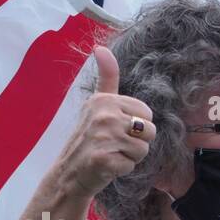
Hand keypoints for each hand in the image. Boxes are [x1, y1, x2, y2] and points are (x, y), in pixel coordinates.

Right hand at [54, 45, 155, 200]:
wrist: (70, 172)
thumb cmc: (89, 138)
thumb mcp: (97, 104)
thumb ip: (107, 77)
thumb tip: (101, 47)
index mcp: (105, 100)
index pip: (147, 113)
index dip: (137, 126)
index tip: (117, 129)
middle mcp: (104, 115)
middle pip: (149, 130)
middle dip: (137, 142)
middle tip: (115, 145)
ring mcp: (103, 137)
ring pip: (144, 149)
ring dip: (131, 157)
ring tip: (112, 154)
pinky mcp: (104, 159)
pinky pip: (132, 165)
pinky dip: (123, 169)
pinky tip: (108, 166)